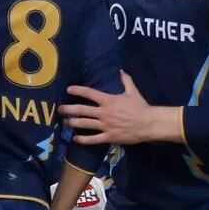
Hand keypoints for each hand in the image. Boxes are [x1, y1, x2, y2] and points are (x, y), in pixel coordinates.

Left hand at [62, 72, 181, 144]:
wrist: (149, 123)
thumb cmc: (140, 107)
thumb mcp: (133, 92)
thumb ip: (126, 80)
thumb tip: (121, 70)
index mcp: (109, 100)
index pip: (90, 93)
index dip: (78, 90)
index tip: (69, 89)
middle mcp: (104, 113)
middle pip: (82, 110)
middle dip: (69, 109)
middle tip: (59, 109)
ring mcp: (105, 126)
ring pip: (85, 124)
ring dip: (73, 123)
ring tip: (64, 122)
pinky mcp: (109, 136)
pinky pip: (93, 139)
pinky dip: (83, 139)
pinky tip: (75, 138)